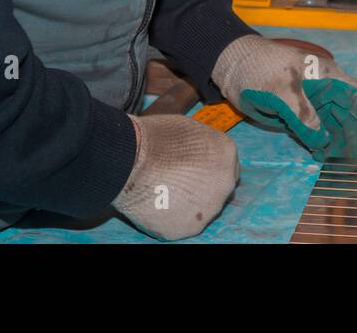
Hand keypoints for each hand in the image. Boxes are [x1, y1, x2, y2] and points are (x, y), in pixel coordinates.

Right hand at [111, 114, 238, 240]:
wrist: (130, 159)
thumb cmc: (155, 136)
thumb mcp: (188, 128)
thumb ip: (202, 145)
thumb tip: (199, 154)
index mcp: (226, 153)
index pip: (225, 165)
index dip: (208, 167)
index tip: (192, 168)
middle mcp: (225, 183)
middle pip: (218, 188)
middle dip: (201, 186)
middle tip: (177, 182)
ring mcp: (210, 208)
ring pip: (203, 209)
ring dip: (188, 203)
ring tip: (163, 193)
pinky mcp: (190, 228)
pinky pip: (183, 223)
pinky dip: (172, 217)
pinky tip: (157, 206)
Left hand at [211, 36, 356, 161]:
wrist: (232, 66)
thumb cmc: (258, 68)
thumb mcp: (280, 88)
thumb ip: (303, 113)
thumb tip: (323, 138)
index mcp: (326, 76)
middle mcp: (324, 90)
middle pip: (349, 116)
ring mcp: (311, 103)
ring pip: (334, 126)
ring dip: (339, 144)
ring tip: (342, 165)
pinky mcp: (297, 115)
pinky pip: (316, 131)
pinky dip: (322, 144)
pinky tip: (323, 157)